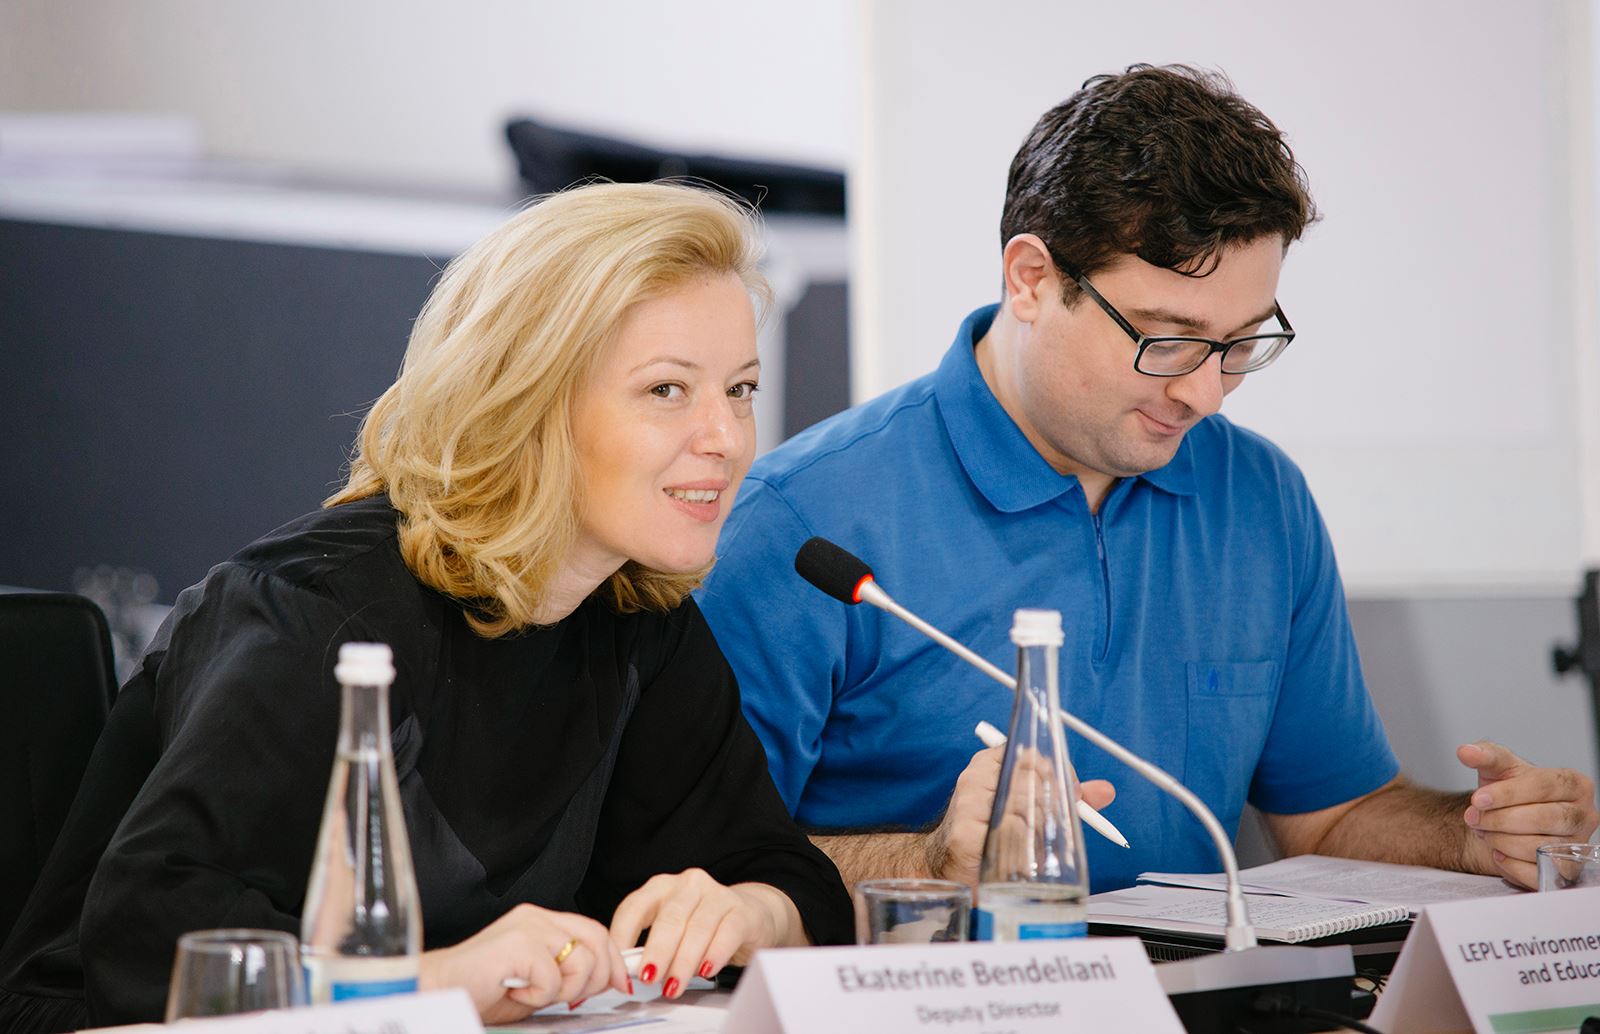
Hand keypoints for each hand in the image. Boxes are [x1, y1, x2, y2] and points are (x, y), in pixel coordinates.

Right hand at [420, 903, 628, 1023]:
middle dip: (598, 976)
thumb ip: (567, 975)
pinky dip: (540, 995)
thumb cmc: (481, 991)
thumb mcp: (537, 983)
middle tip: (573, 998)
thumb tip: (605, 979)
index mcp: (540, 921)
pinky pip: (554, 977)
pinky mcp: (519, 944)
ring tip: (534, 995)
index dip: (613, 960)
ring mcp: (528, 927)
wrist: (438, 992)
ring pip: (581, 959)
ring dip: (564, 989)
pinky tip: (517, 993)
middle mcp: (536, 917)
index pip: (593, 931)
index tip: (619, 983)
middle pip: (596, 938)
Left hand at [610, 868, 797, 999]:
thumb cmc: (702, 926)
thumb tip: (626, 975)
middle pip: (669, 919)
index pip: (634, 907)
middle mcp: (688, 885)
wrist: (750, 916)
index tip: (618, 967)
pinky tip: (706, 970)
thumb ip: (649, 947)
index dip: (622, 937)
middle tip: (649, 978)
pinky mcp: (742, 911)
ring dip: (683, 961)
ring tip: (674, 985)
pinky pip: (727, 932)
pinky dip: (714, 954)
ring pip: (697, 928)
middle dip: (657, 952)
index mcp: (661, 887)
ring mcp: (717, 895)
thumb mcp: (672, 931)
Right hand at [924, 746, 1115, 886]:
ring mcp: (967, 803)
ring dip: (1041, 829)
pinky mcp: (964, 835)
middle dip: (1055, 804)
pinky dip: (1022, 848)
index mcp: (993, 762)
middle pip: (1031, 779)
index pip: (1034, 755)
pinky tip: (1021, 856)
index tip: (1076, 795)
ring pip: (1023, 809)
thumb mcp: (1028, 806)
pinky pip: (1006, 838)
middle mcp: (977, 776)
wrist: (946, 863)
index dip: (1061, 775)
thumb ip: (1066, 797)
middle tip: (1065, 821)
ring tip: (1041, 842)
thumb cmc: (989, 830)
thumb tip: (1105, 791)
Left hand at [1458, 740, 1598, 887]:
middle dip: (1499, 820)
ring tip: (1485, 832)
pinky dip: (1510, 865)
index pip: (1543, 787)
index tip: (1477, 799)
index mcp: (1574, 783)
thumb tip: (1465, 752)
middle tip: (1473, 818)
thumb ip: (1484, 756)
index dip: (1506, 794)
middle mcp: (1584, 815)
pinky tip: (1498, 853)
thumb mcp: (1499, 768)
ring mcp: (1579, 845)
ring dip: (1500, 841)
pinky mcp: (1567, 872)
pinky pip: (1537, 874)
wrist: (1508, 819)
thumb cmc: (1510, 791)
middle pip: (1543, 819)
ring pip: (1539, 847)